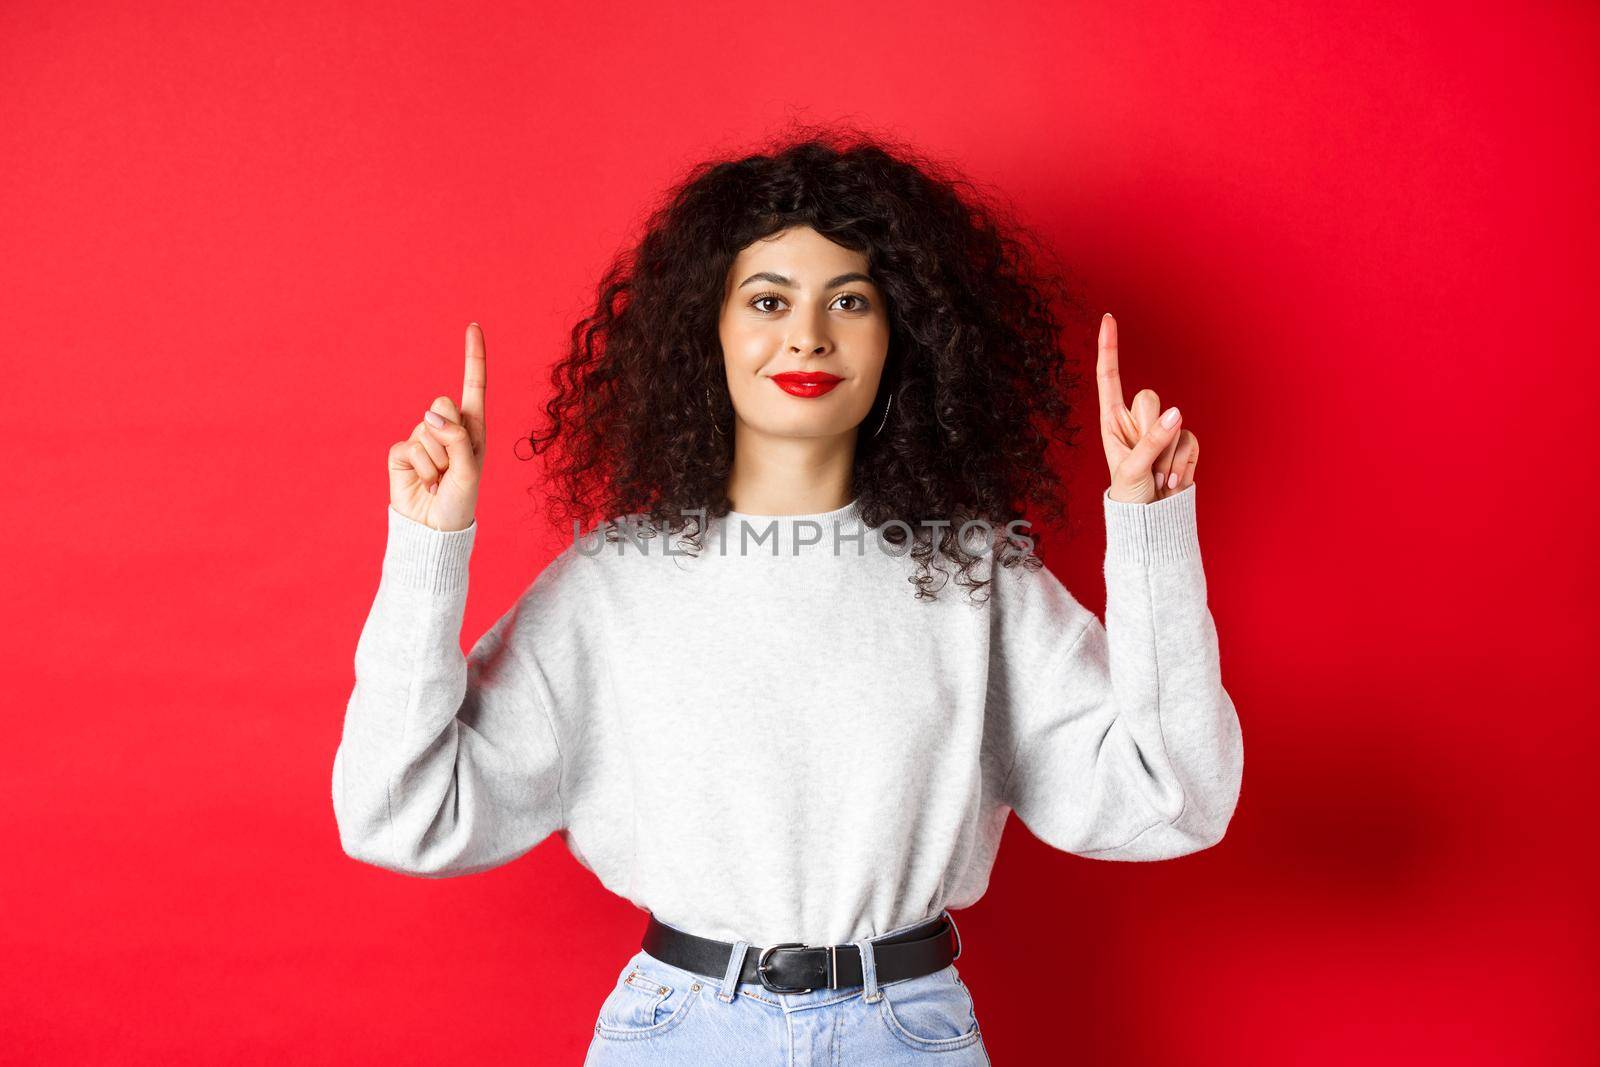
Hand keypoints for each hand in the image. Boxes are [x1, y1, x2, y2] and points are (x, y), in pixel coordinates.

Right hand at [387, 323, 487, 531]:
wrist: (434, 528)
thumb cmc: (460, 500)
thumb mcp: (469, 470)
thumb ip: (457, 439)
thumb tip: (431, 415)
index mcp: (472, 428)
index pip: (473, 385)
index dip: (473, 356)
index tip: (473, 325)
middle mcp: (448, 428)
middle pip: (443, 403)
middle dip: (449, 435)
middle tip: (452, 466)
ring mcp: (422, 438)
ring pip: (427, 428)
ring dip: (437, 460)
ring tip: (440, 480)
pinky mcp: (401, 452)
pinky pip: (410, 446)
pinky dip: (422, 469)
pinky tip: (424, 483)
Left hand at [1096, 313, 1199, 503]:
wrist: (1151, 522)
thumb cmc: (1130, 497)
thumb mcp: (1133, 470)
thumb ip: (1152, 442)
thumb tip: (1177, 413)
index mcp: (1112, 422)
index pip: (1110, 378)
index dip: (1109, 348)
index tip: (1108, 318)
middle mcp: (1136, 421)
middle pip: (1150, 398)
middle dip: (1151, 431)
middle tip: (1146, 463)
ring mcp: (1162, 430)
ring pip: (1174, 421)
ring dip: (1166, 456)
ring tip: (1155, 479)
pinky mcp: (1182, 443)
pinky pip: (1191, 440)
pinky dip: (1183, 464)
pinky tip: (1171, 484)